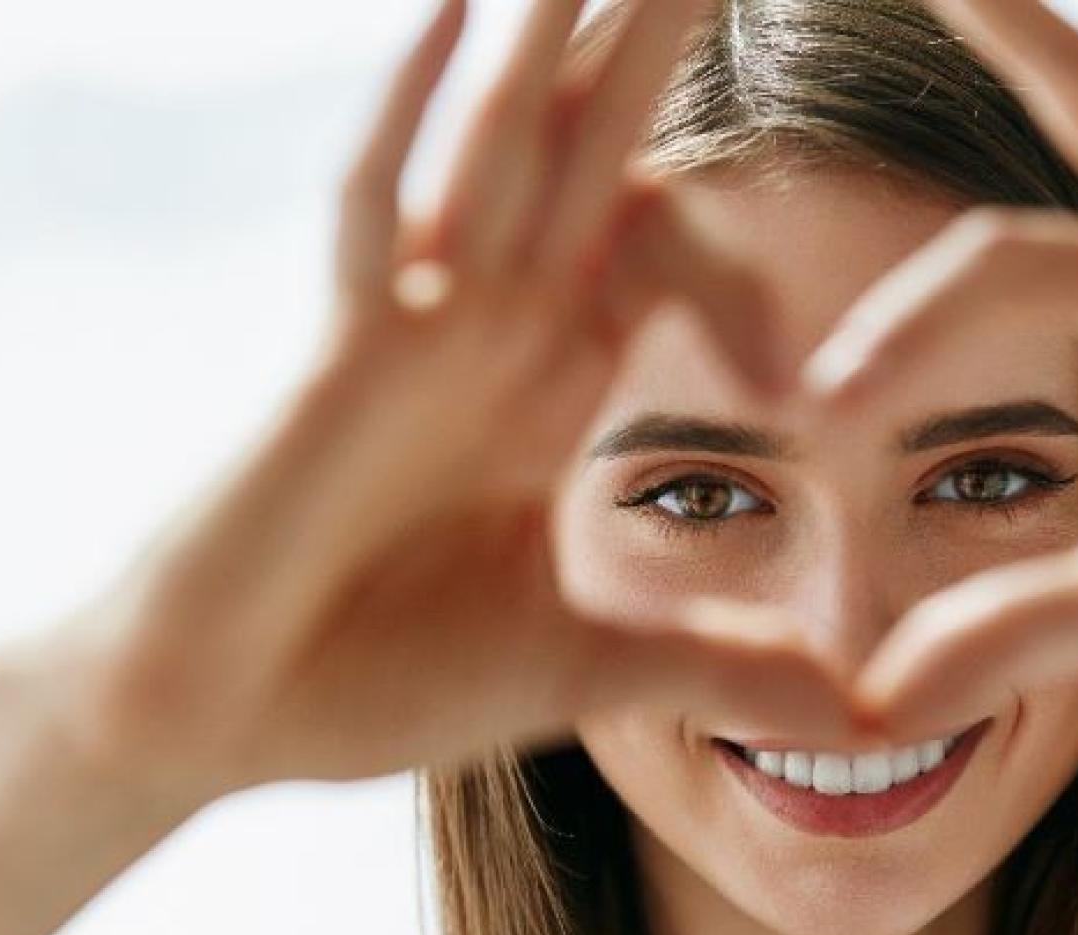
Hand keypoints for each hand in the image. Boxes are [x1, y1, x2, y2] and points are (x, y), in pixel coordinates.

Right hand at [27, 0, 873, 798]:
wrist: (220, 720)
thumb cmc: (376, 681)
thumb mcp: (587, 672)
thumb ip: (717, 670)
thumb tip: (858, 720)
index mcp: (548, 388)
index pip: (654, 252)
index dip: (729, 239)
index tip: (811, 240)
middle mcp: (488, 333)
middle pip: (589, 152)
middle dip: (652, 40)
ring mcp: (412, 332)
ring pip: (501, 146)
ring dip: (558, 34)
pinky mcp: (338, 358)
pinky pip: (376, 212)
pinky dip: (412, 115)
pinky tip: (459, 7)